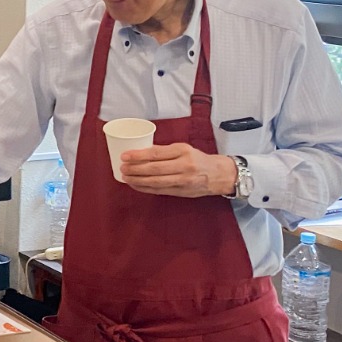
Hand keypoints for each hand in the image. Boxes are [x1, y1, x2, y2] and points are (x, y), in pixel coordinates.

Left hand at [119, 143, 236, 197]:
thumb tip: (140, 153)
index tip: (124, 156)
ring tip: (125, 177)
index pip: (156, 153)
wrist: (218, 174)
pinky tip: (136, 185)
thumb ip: (165, 152)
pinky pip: (159, 190)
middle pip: (154, 168)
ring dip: (137, 180)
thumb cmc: (198, 159)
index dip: (138, 155)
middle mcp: (184, 165)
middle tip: (122, 168)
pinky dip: (145, 188)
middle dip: (135, 169)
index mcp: (183, 151)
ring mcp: (183, 180)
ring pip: (156, 181)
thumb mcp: (184, 149)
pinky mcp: (181, 191)